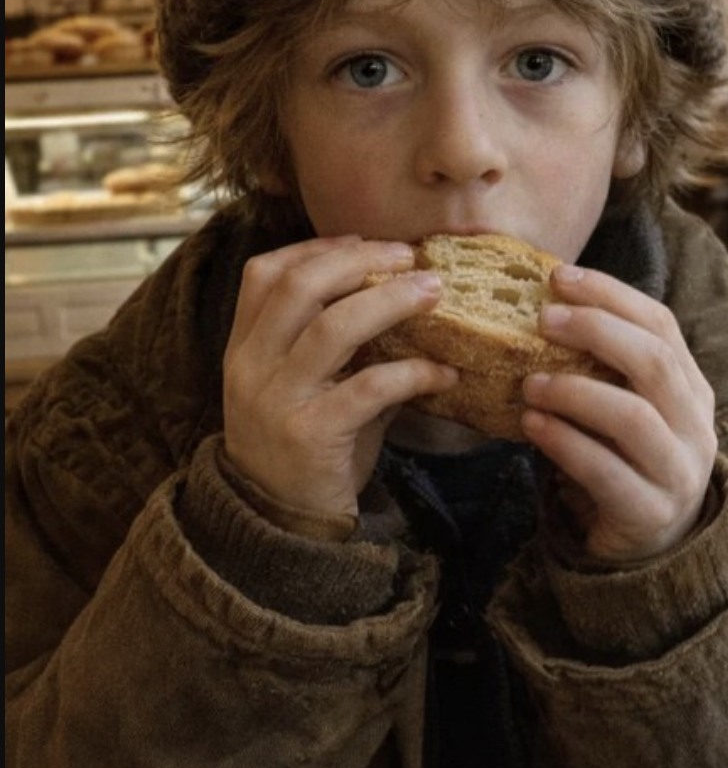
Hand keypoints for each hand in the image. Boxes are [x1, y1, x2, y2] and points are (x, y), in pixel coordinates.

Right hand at [223, 237, 455, 520]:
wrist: (281, 525)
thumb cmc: (304, 448)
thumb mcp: (304, 390)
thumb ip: (336, 347)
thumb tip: (400, 294)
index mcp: (244, 349)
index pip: (264, 274)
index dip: (316, 248)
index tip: (364, 242)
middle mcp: (253, 367)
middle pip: (300, 286)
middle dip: (359, 261)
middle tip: (409, 256)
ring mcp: (279, 400)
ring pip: (333, 327)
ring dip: (391, 301)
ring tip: (434, 293)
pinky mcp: (313, 434)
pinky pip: (370, 387)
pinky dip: (413, 372)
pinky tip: (444, 372)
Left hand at [520, 264, 715, 562]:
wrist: (650, 550)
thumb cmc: (624, 464)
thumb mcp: (624, 409)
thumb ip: (601, 369)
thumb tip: (541, 307)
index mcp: (691, 388)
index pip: (661, 324)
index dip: (611, 295)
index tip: (559, 277)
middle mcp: (695, 424)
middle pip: (654, 361)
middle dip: (596, 331)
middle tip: (542, 318)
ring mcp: (678, 471)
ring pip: (633, 416)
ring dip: (574, 391)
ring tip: (529, 382)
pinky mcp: (649, 512)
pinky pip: (606, 471)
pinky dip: (564, 443)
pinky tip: (531, 426)